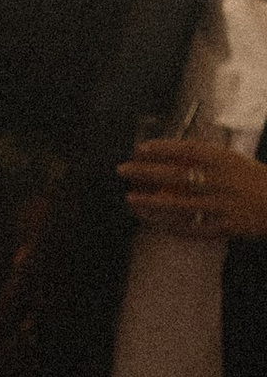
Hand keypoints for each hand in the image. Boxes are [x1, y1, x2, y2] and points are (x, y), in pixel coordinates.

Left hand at [120, 137, 266, 240]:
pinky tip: (154, 223)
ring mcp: (224, 205)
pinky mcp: (228, 227)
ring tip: (131, 199)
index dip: (161, 148)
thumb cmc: (256, 180)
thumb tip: (171, 155)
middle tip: (123, 171)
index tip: (139, 149)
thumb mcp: (235, 161)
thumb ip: (207, 158)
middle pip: (178, 176)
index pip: (187, 150)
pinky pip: (195, 228)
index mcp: (225, 160)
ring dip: (153, 203)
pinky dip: (172, 226)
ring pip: (181, 205)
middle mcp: (222, 181)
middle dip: (147, 173)